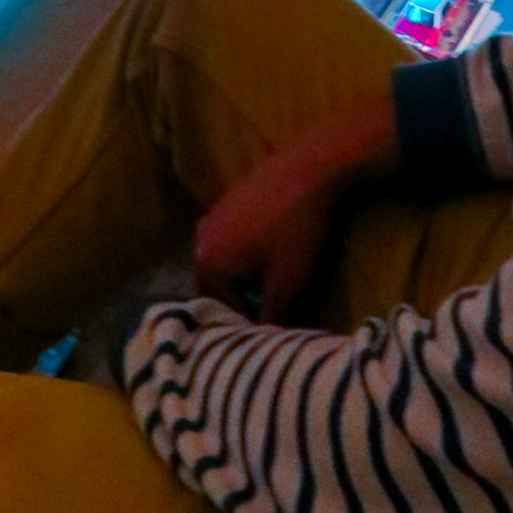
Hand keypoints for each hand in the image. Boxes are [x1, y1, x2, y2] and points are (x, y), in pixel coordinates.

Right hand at [193, 88, 400, 324]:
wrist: (311, 167)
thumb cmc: (296, 231)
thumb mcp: (286, 283)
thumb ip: (270, 319)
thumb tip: (264, 346)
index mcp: (206, 262)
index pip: (219, 311)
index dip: (245, 326)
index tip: (270, 332)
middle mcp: (200, 240)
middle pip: (219, 288)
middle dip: (245, 302)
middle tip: (275, 311)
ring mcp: (214, 217)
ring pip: (228, 265)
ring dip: (248, 280)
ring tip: (279, 286)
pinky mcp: (230, 201)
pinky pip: (233, 243)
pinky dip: (250, 257)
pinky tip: (277, 255)